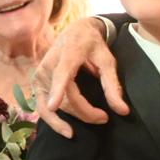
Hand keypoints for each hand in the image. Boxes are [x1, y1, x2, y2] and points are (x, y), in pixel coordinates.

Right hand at [34, 17, 128, 137]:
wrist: (75, 31)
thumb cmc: (93, 45)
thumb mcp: (107, 60)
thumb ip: (113, 85)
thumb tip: (123, 111)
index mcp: (68, 54)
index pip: (61, 74)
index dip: (57, 90)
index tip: (53, 106)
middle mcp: (49, 64)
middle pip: (63, 97)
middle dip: (84, 113)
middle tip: (104, 118)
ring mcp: (40, 74)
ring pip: (50, 107)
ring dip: (68, 121)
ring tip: (89, 123)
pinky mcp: (36, 83)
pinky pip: (41, 107)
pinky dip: (53, 120)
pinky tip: (66, 128)